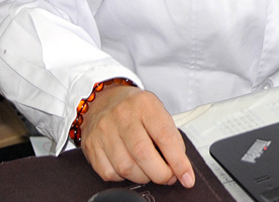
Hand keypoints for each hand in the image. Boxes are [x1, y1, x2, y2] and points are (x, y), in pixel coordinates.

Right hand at [80, 84, 194, 186]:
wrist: (104, 99)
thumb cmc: (135, 108)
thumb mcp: (157, 111)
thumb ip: (170, 137)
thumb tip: (180, 167)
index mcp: (145, 104)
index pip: (164, 135)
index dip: (178, 161)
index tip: (187, 177)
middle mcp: (122, 115)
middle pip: (143, 154)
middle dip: (160, 174)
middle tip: (168, 177)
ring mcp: (104, 130)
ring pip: (126, 168)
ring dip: (143, 177)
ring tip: (150, 171)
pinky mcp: (91, 145)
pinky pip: (110, 174)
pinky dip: (123, 177)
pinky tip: (130, 167)